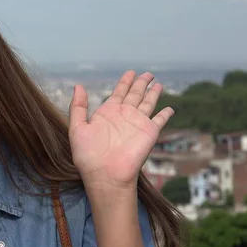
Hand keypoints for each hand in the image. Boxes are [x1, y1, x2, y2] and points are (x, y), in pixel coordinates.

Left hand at [68, 71, 172, 190]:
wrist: (105, 174)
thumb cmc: (88, 155)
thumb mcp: (77, 128)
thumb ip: (78, 107)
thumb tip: (78, 86)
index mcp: (107, 113)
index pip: (118, 92)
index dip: (124, 82)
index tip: (130, 72)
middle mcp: (124, 116)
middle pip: (135, 94)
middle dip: (141, 83)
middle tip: (147, 74)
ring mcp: (137, 123)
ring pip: (148, 103)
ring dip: (153, 93)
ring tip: (157, 83)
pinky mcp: (149, 132)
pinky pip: (160, 120)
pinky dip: (165, 114)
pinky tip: (169, 108)